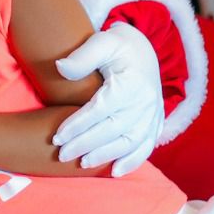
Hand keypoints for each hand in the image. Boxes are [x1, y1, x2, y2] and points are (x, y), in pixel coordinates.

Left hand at [51, 22, 164, 175]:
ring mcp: (153, 114)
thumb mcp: (101, 42)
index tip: (57, 136)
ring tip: (82, 163)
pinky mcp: (156, 122)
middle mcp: (146, 100)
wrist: (142, 50)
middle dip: (85, 144)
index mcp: (132, 82)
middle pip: (113, 129)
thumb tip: (60, 68)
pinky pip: (146, 146)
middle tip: (62, 154)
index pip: (100, 109)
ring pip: (129, 142)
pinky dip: (132, 161)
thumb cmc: (117, 46)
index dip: (78, 125)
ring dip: (105, 156)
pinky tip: (115, 172)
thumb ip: (82, 56)